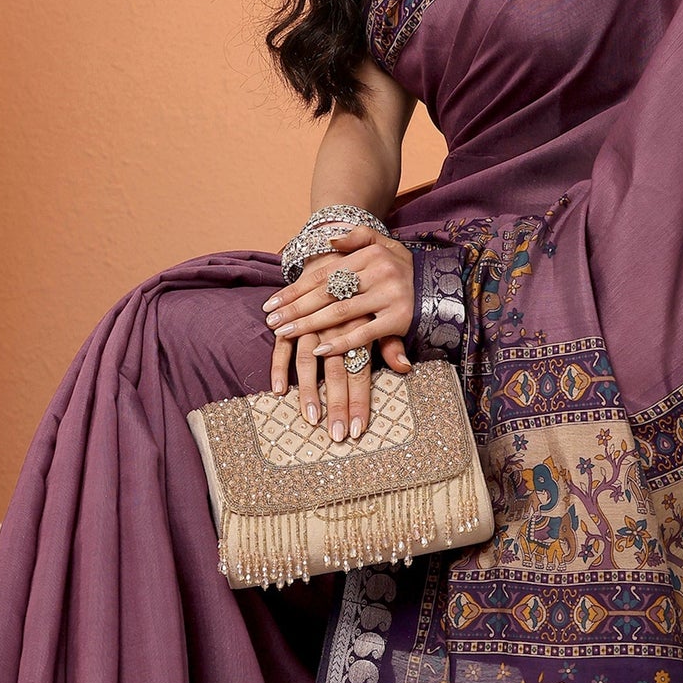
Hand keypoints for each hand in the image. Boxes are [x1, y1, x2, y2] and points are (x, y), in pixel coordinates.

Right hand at [262, 225, 414, 441]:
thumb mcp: (384, 311)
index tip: (359, 429)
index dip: (361, 400)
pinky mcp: (292, 319)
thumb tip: (404, 368)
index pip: (363, 370)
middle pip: (338, 371)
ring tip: (309, 420)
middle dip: (338, 406)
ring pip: (308, 359)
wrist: (340, 246)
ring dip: (308, 391)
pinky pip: (283, 344)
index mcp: (364, 323)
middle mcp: (339, 324)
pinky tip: (278, 390)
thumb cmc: (367, 287)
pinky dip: (279, 366)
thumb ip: (391, 342)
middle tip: (337, 436)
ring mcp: (313, 321)